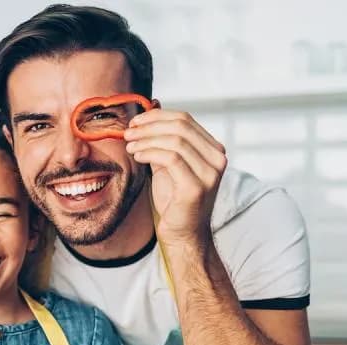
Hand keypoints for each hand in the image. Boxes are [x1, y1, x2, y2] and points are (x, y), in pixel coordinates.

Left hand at [123, 109, 226, 245]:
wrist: (181, 231)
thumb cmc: (173, 198)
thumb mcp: (168, 163)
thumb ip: (163, 140)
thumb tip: (150, 111)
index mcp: (213, 149)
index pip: (185, 119)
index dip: (157, 116)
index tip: (135, 121)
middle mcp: (217, 159)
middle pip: (181, 127)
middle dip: (149, 126)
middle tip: (128, 132)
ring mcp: (210, 173)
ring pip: (176, 141)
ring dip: (146, 140)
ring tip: (129, 145)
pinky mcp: (197, 187)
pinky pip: (171, 159)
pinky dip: (150, 153)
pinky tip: (137, 156)